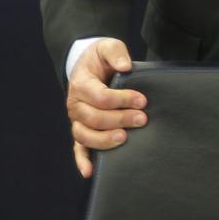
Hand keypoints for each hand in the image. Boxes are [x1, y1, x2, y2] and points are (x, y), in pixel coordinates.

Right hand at [65, 39, 147, 178]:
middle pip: (94, 118)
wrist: (88, 68)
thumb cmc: (100, 59)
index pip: (100, 96)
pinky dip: (82, 161)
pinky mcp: (81, 131)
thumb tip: (125, 67)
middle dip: (120, 119)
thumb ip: (116, 52)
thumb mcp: (107, 47)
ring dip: (105, 140)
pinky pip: (78, 149)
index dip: (122, 100)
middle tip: (143, 119)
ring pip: (85, 135)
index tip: (142, 100)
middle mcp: (75, 104)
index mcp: (81, 84)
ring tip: (125, 138)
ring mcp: (77, 120)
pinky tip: (90, 173)